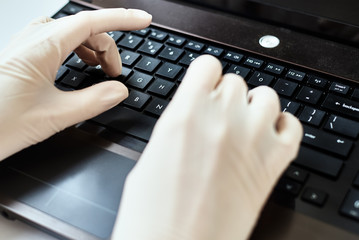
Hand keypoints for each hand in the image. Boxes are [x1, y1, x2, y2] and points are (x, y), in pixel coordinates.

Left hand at [0, 9, 151, 159]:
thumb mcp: (54, 116)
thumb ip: (93, 102)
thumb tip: (119, 91)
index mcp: (43, 48)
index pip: (92, 23)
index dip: (122, 20)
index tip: (142, 21)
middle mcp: (34, 40)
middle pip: (84, 29)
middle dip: (108, 48)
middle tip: (117, 74)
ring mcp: (27, 46)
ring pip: (71, 34)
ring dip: (93, 49)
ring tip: (102, 71)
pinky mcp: (23, 56)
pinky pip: (58, 41)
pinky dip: (77, 51)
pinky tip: (80, 67)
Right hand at [112, 55, 302, 239]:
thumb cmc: (154, 212)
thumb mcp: (152, 156)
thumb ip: (177, 127)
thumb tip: (190, 116)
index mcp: (185, 114)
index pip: (208, 66)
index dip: (207, 76)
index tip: (206, 86)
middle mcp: (222, 119)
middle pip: (236, 82)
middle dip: (227, 97)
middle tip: (219, 118)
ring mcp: (252, 139)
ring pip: (266, 96)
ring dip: (254, 107)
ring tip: (244, 125)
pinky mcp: (274, 163)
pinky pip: (292, 126)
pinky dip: (282, 127)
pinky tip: (267, 137)